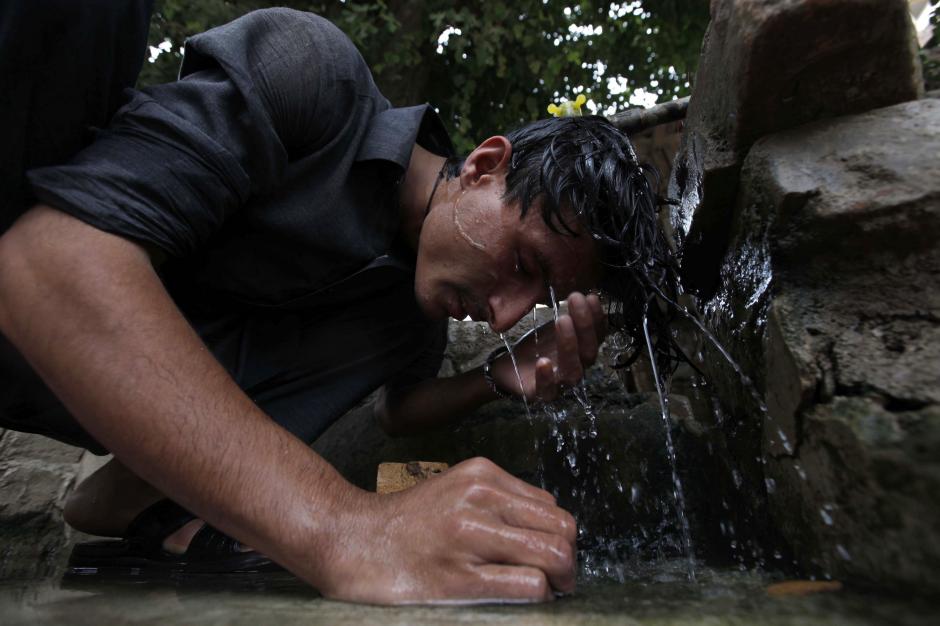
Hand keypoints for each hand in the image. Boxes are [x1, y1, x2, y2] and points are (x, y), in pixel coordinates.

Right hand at [315, 457, 576, 603]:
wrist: (353, 541)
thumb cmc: (409, 523)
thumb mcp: (457, 490)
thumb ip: (501, 501)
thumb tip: (550, 528)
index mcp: (482, 475)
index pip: (552, 507)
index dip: (560, 537)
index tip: (551, 557)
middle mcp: (479, 498)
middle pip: (562, 529)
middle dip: (569, 559)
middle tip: (560, 579)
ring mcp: (469, 537)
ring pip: (553, 555)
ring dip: (560, 580)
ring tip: (548, 590)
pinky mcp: (458, 577)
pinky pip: (528, 585)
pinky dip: (539, 595)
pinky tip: (523, 598)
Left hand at [490, 292, 606, 401]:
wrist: (510, 368)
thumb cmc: (537, 346)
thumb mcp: (552, 327)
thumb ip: (568, 315)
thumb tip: (581, 292)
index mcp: (583, 351)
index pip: (598, 335)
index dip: (597, 317)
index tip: (590, 296)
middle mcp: (578, 367)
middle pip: (589, 351)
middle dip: (584, 325)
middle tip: (575, 300)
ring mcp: (562, 383)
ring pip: (573, 370)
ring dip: (569, 345)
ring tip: (561, 320)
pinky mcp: (543, 394)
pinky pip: (548, 389)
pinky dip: (546, 377)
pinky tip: (543, 362)